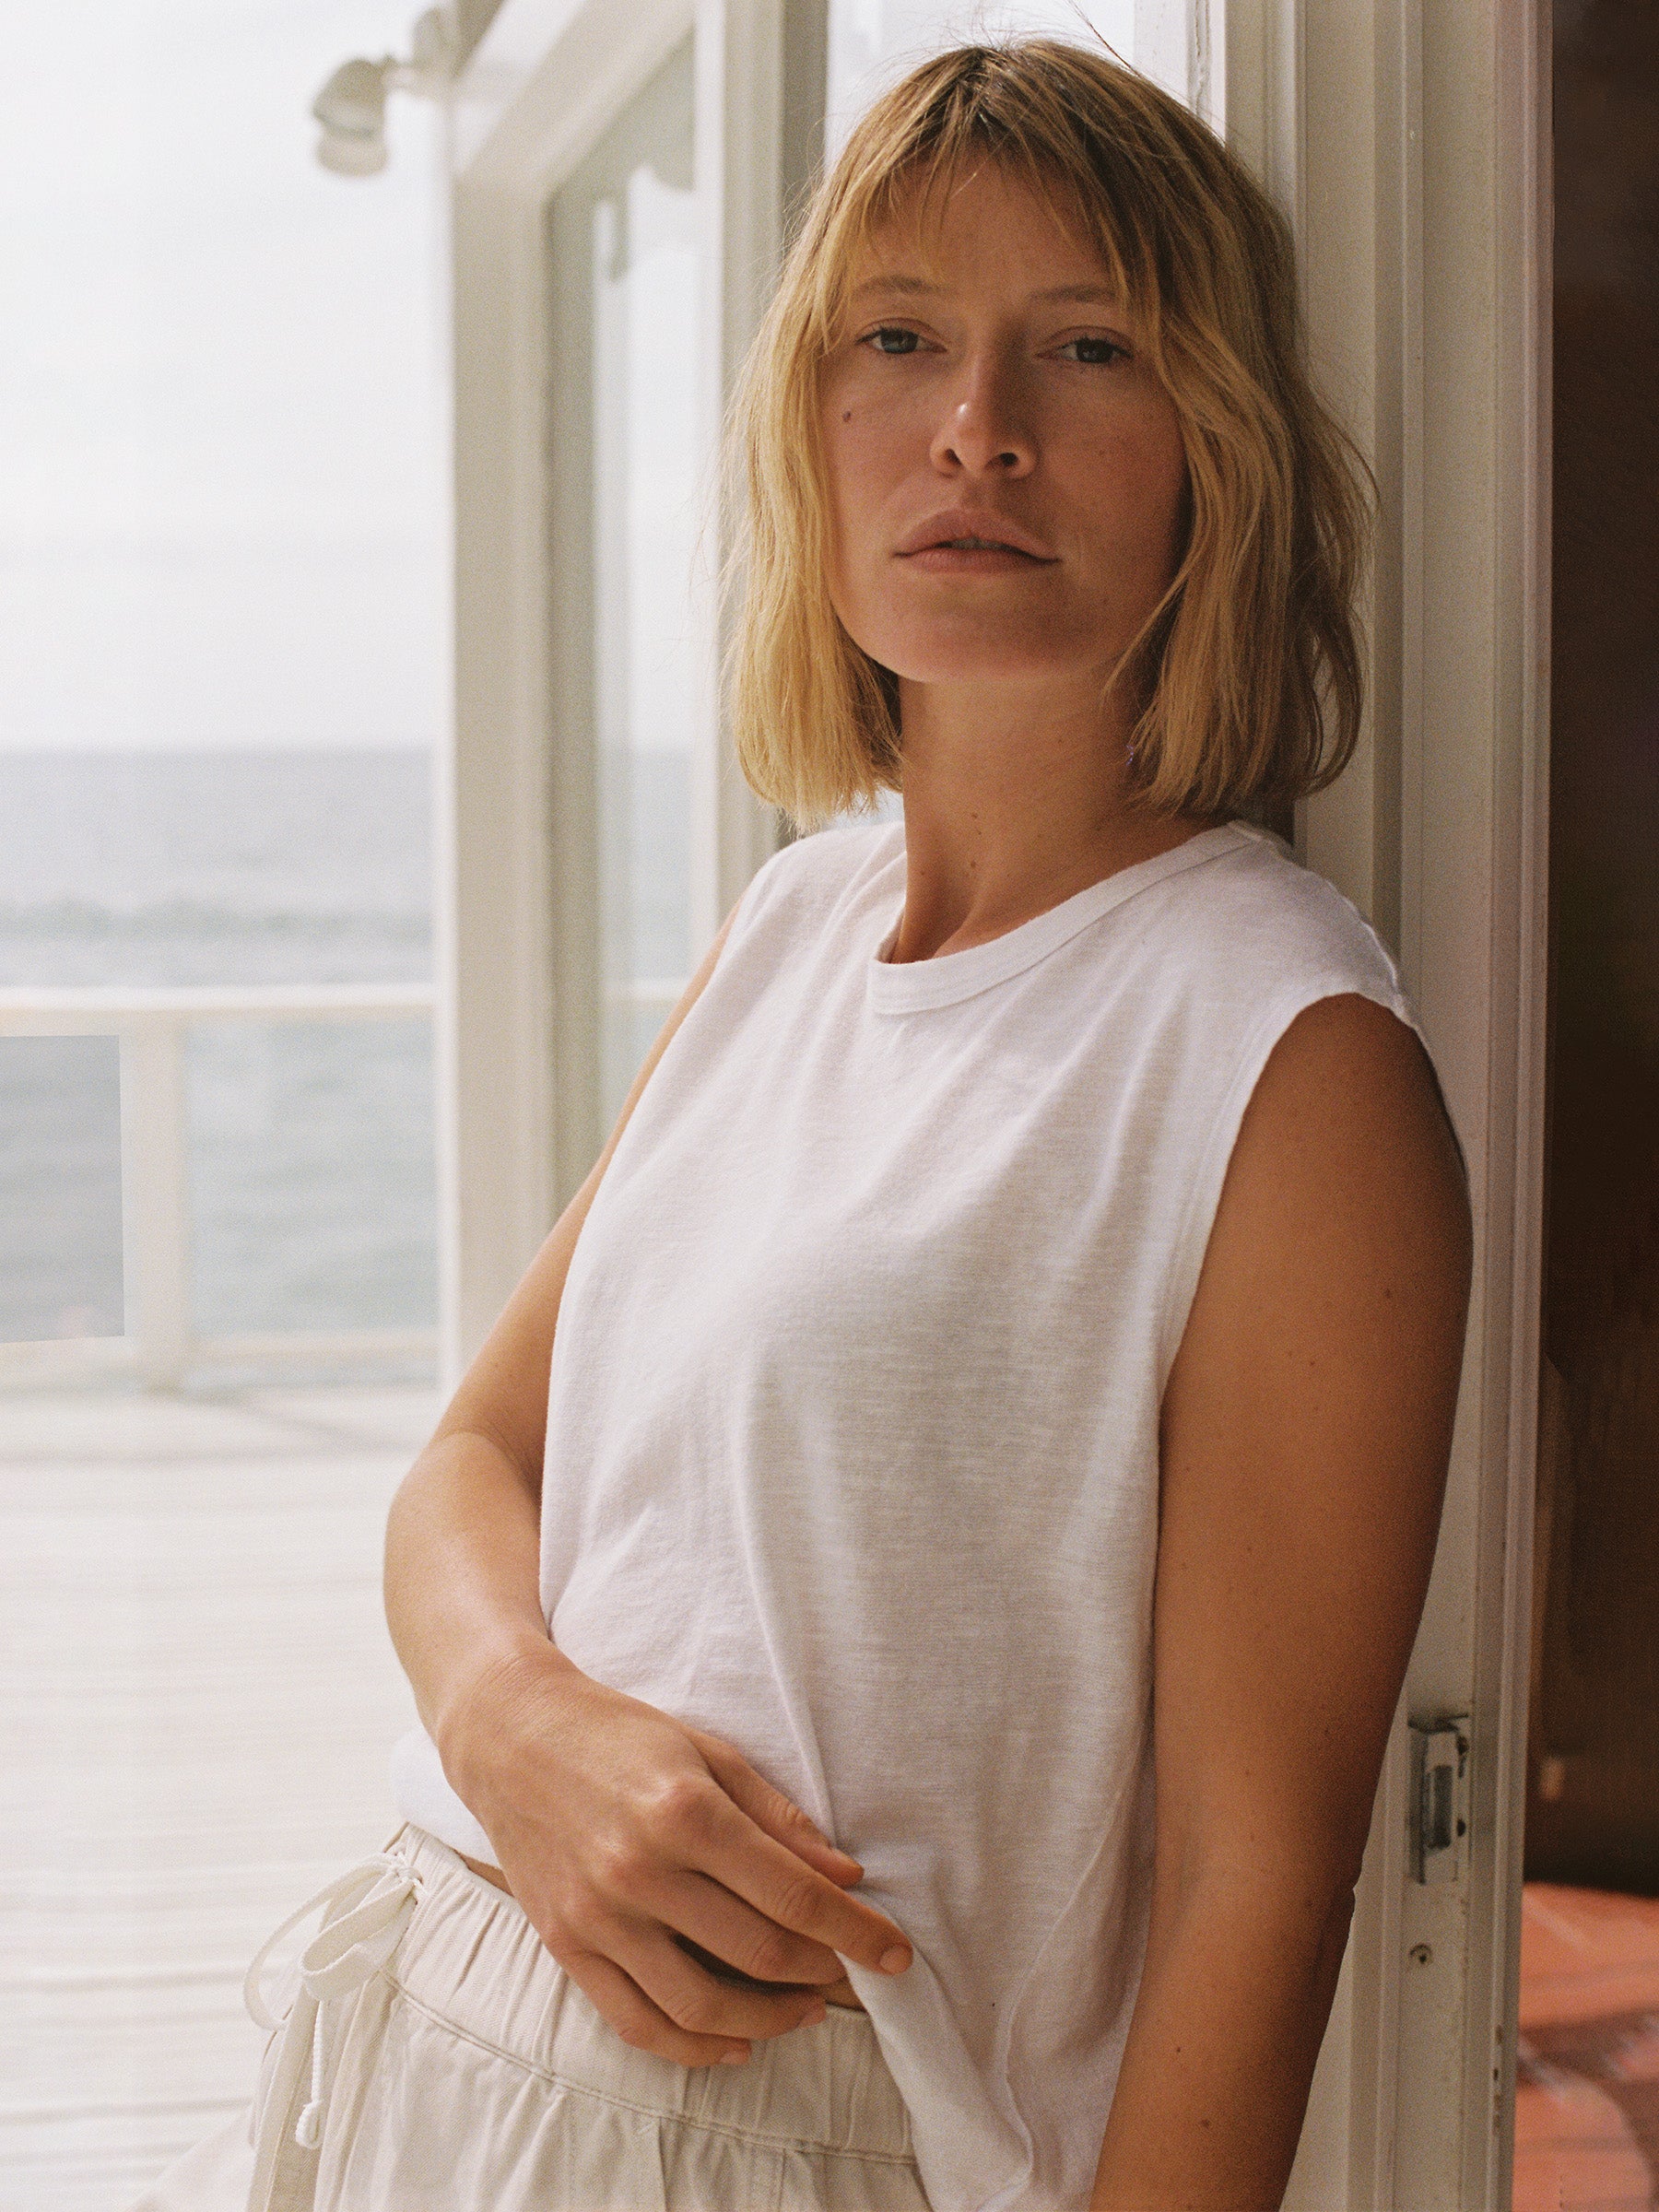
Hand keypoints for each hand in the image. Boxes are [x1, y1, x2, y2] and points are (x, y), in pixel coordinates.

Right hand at [439, 1644, 912, 2066]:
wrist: (513, 1737)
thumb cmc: (619, 1735)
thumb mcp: (708, 1751)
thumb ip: (778, 1818)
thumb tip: (846, 1875)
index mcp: (684, 1811)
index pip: (791, 1893)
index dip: (853, 1930)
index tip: (895, 1953)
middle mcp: (640, 1870)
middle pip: (756, 1951)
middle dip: (821, 1971)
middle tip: (851, 1973)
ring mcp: (599, 1916)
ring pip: (700, 2005)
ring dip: (767, 2020)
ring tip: (803, 2010)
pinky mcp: (567, 1946)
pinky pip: (636, 2022)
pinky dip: (692, 2048)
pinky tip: (734, 2043)